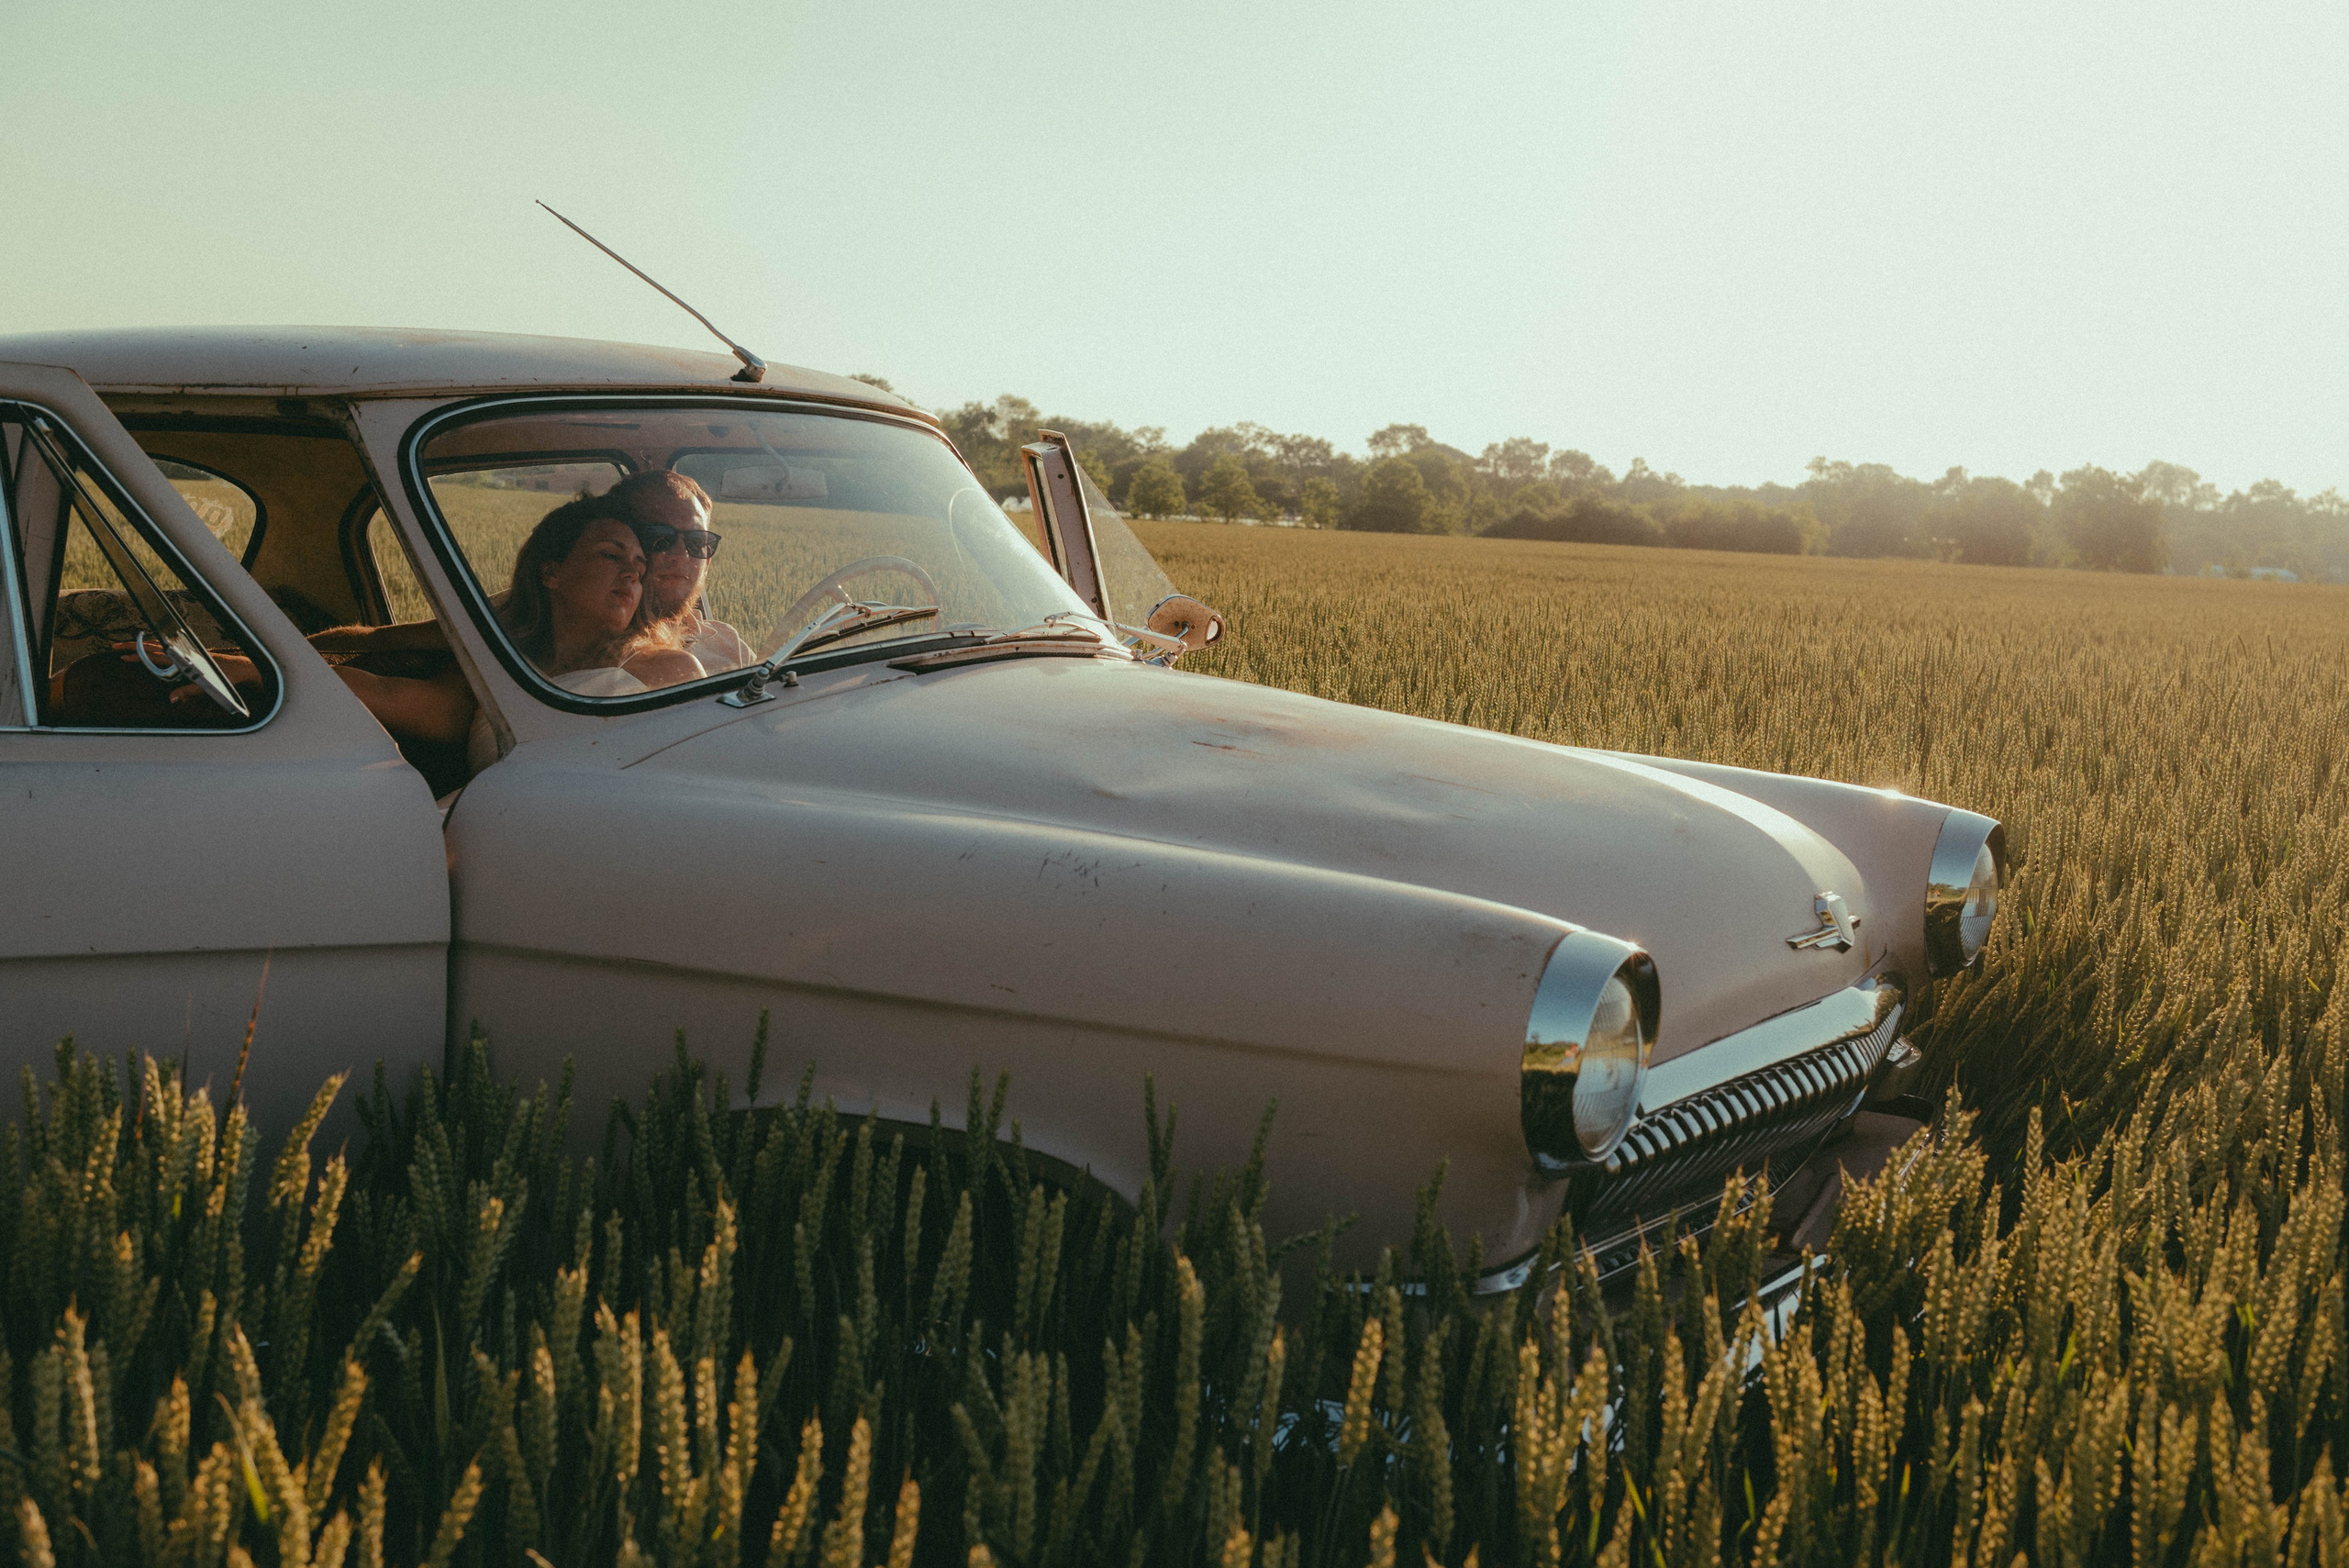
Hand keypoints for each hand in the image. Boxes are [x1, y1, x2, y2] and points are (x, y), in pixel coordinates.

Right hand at [113, 640, 256, 702]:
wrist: (243, 668)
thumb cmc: (227, 678)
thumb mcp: (207, 687)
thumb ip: (188, 692)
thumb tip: (171, 699)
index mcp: (184, 659)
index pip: (155, 655)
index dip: (137, 654)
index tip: (122, 654)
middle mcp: (184, 653)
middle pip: (154, 648)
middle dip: (133, 647)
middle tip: (115, 648)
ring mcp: (188, 653)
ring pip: (161, 647)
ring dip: (143, 647)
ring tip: (128, 649)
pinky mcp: (193, 655)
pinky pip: (170, 651)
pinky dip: (156, 650)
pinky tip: (152, 652)